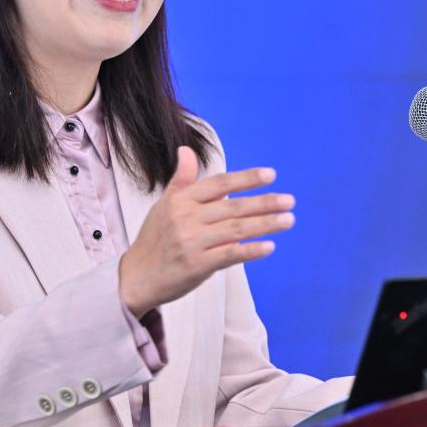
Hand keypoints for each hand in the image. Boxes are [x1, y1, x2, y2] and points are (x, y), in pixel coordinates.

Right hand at [118, 146, 294, 316]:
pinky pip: (230, 255)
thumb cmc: (155, 239)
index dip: (246, 178)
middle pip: (233, 207)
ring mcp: (192, 242)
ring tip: (288, 220)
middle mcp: (186, 218)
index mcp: (181, 200)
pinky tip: (270, 246)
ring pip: (236, 229)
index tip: (271, 174)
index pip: (219, 184)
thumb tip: (186, 150)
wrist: (137, 276)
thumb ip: (182, 180)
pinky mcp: (197, 265)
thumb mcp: (164, 205)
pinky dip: (251, 250)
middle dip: (264, 203)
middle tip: (290, 200)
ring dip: (265, 224)